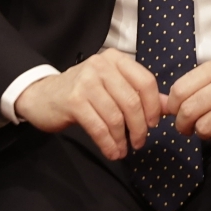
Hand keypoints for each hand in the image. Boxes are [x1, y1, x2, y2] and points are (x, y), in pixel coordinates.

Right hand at [15, 49, 164, 160]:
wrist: (42, 96)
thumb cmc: (82, 92)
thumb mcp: (112, 86)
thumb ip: (139, 93)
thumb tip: (169, 106)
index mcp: (115, 59)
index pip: (146, 82)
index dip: (153, 107)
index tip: (153, 124)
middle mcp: (101, 65)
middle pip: (132, 101)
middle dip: (139, 127)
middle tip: (139, 142)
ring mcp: (86, 82)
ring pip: (116, 117)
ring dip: (123, 139)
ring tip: (124, 150)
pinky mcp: (74, 101)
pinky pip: (99, 127)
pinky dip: (109, 144)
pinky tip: (112, 152)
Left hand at [168, 60, 210, 149]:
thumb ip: (189, 89)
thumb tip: (158, 106)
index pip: (179, 90)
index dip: (172, 107)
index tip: (177, 112)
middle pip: (188, 110)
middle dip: (182, 125)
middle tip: (187, 127)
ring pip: (203, 128)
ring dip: (202, 134)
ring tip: (210, 128)